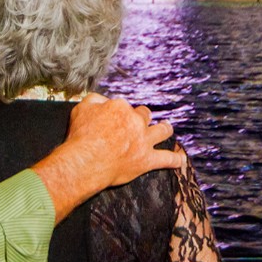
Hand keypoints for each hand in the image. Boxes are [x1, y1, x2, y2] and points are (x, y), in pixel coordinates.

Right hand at [32, 94, 180, 221]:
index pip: (123, 106)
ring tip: (167, 128)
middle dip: (142, 118)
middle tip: (138, 124)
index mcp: (120, 107)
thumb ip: (94, 100)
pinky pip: (166, 159)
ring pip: (161, 131)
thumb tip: (102, 100)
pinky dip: (174, 160)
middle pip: (144, 115)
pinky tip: (180, 160)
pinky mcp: (147, 159)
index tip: (113, 120)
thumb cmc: (81, 136)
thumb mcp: (81, 109)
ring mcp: (143, 140)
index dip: (118, 113)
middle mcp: (135, 121)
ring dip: (165, 129)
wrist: (86, 161)